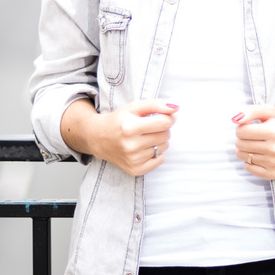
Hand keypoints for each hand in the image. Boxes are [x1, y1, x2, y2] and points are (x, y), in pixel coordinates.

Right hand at [62, 99, 176, 176]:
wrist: (99, 138)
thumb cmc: (119, 120)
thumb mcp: (134, 107)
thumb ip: (156, 105)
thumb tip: (175, 108)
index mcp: (130, 127)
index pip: (165, 122)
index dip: (168, 117)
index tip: (163, 116)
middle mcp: (131, 145)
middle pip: (166, 135)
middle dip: (162, 129)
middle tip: (149, 127)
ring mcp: (133, 159)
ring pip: (163, 147)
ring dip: (159, 141)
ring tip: (144, 137)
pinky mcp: (135, 170)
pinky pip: (159, 160)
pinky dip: (156, 153)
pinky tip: (144, 148)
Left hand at [232, 105, 274, 180]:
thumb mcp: (269, 111)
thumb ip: (251, 111)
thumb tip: (235, 119)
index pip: (241, 131)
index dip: (242, 127)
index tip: (250, 126)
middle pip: (240, 144)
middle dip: (242, 138)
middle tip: (254, 136)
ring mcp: (274, 163)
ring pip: (242, 156)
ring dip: (245, 149)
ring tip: (257, 144)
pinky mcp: (273, 174)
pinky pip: (248, 168)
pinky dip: (250, 161)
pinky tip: (260, 155)